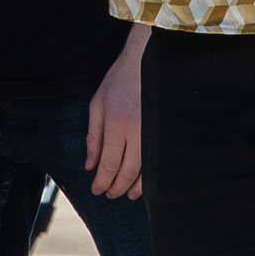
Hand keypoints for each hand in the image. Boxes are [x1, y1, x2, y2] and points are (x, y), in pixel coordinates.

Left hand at [85, 26, 147, 199]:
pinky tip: (144, 182)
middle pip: (127, 171)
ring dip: (134, 187)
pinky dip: (150, 176)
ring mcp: (154, 131)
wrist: (147, 61)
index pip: (108, 164)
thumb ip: (93, 137)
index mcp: (116, 123)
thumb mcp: (97, 105)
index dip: (102, 182)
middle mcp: (137, 131)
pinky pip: (157, 160)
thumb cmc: (119, 81)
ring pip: (145, 170)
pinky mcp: (165, 131)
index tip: (96, 190)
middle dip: (116, 188)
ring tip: (127, 194)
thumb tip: (89, 166)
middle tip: (109, 194)